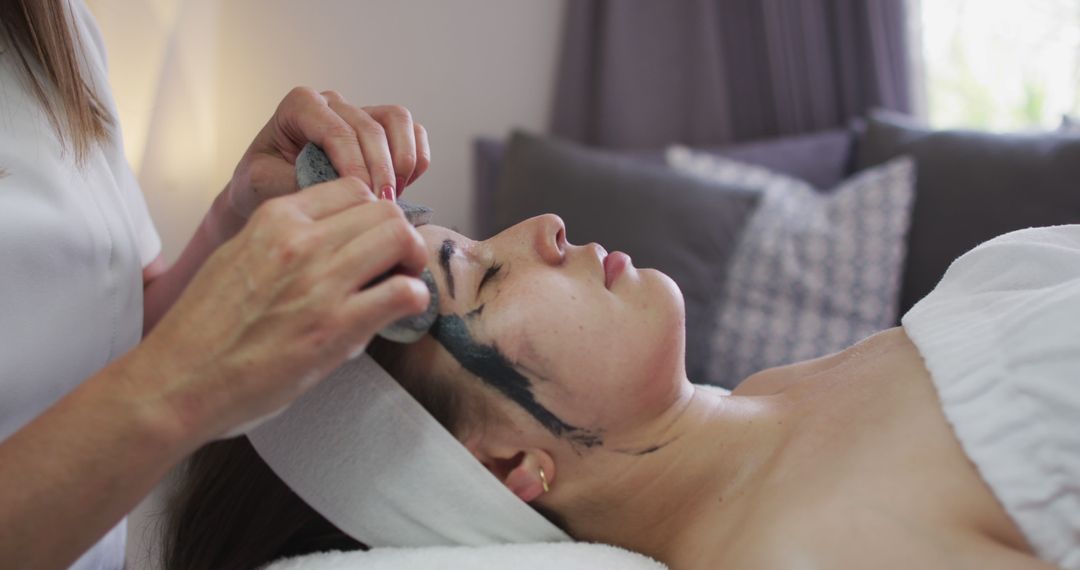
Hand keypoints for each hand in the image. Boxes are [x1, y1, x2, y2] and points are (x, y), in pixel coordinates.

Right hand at [137, 178, 429, 440]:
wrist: (178, 381)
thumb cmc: (206, 328)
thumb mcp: (239, 257)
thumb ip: (286, 242)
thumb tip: (336, 243)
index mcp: (275, 219)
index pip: (352, 188)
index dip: (372, 213)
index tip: (372, 238)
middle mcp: (299, 241)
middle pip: (384, 209)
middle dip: (400, 234)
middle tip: (397, 263)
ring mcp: (320, 282)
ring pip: (400, 238)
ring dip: (412, 260)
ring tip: (400, 284)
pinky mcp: (337, 327)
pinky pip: (404, 291)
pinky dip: (414, 298)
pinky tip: (400, 312)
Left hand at [225, 87, 431, 220]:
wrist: (267, 190)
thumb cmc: (261, 185)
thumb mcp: (263, 184)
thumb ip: (297, 180)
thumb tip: (340, 188)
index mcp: (300, 105)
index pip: (338, 130)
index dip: (356, 165)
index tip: (363, 198)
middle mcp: (332, 103)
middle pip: (372, 127)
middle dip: (381, 170)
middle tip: (381, 207)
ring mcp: (359, 113)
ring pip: (398, 121)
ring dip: (402, 161)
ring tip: (392, 196)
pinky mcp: (382, 129)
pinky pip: (413, 133)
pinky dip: (416, 160)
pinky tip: (401, 188)